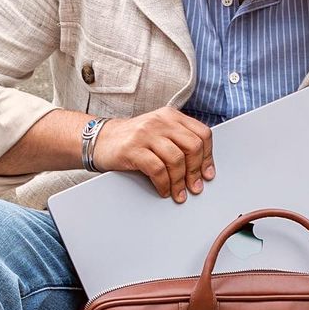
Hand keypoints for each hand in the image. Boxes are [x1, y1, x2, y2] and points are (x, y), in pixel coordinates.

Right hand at [92, 107, 214, 200]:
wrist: (100, 140)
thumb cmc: (133, 140)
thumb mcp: (159, 132)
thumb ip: (179, 141)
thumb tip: (202, 167)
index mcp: (171, 116)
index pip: (202, 134)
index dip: (208, 157)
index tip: (207, 174)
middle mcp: (160, 121)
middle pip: (192, 146)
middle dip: (196, 171)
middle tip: (195, 187)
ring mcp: (145, 134)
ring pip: (176, 160)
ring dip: (180, 182)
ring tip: (179, 193)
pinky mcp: (132, 149)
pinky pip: (157, 170)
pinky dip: (164, 184)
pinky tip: (163, 191)